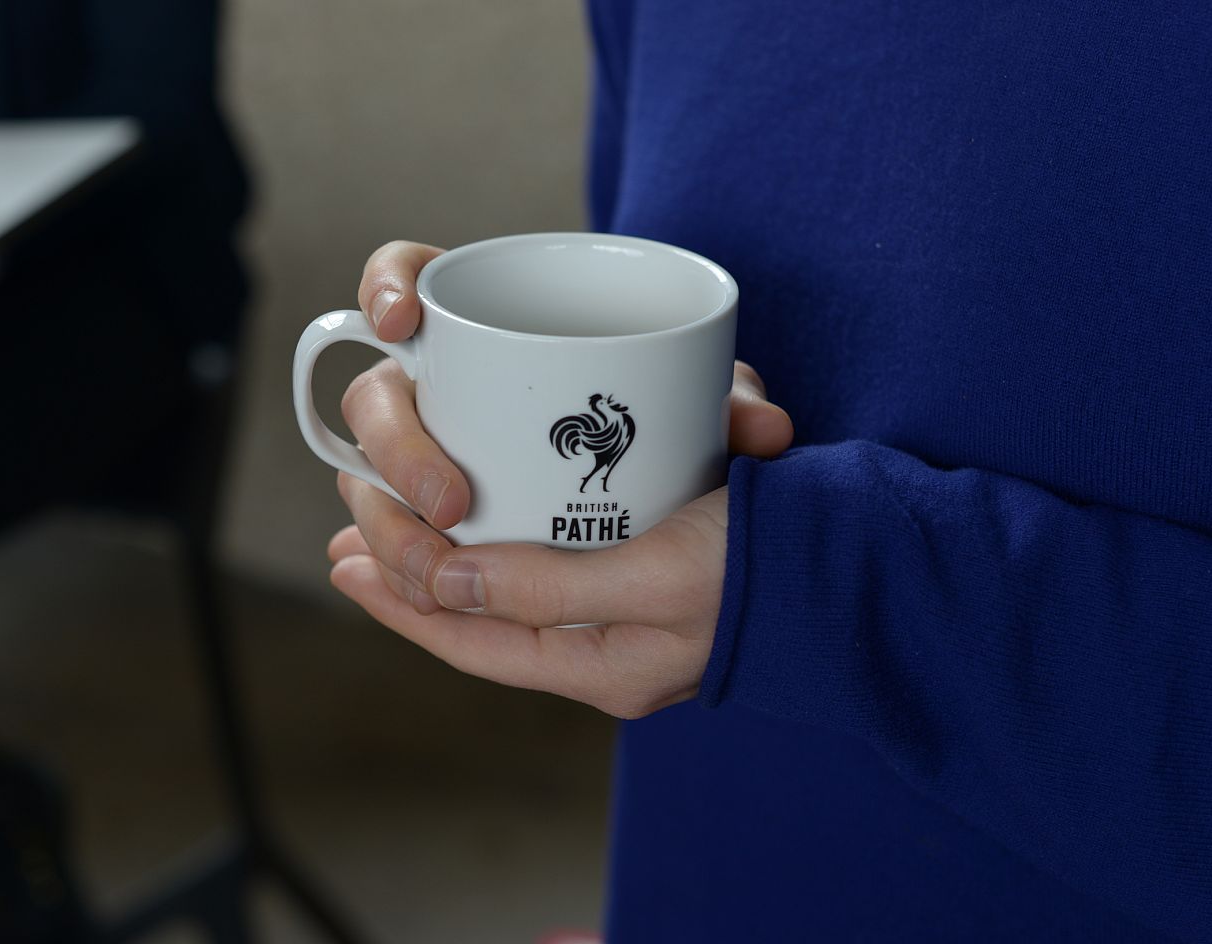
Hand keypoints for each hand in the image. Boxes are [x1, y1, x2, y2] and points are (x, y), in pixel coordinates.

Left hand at [327, 240, 793, 716]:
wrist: (864, 555)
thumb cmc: (769, 567)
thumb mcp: (655, 581)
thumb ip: (547, 590)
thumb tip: (444, 585)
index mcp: (604, 666)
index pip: (474, 643)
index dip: (403, 604)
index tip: (347, 558)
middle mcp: (608, 643)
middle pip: (483, 613)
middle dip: (414, 571)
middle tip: (353, 527)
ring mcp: (631, 603)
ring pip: (518, 580)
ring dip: (456, 547)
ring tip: (395, 516)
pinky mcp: (653, 559)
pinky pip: (565, 550)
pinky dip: (517, 526)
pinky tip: (493, 503)